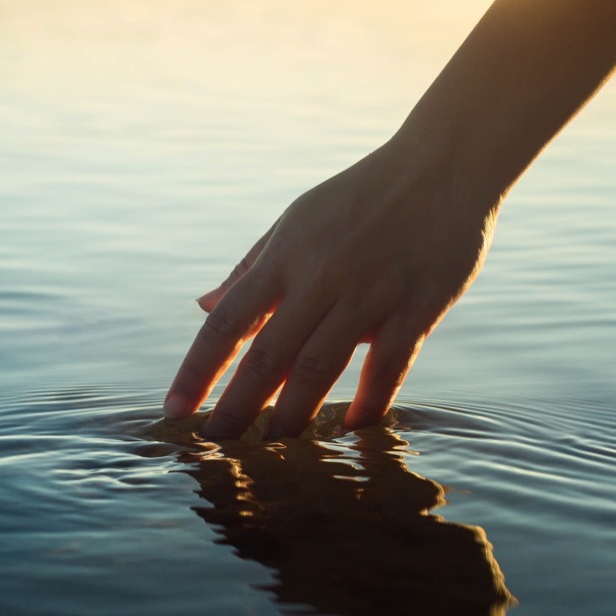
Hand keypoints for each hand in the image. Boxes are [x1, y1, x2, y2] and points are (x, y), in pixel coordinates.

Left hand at [163, 137, 499, 438]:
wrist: (442, 166)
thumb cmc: (359, 197)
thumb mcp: (295, 221)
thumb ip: (250, 268)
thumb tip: (202, 305)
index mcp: (284, 256)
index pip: (227, 322)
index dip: (196, 370)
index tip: (172, 410)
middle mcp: (320, 277)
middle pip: (268, 355)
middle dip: (236, 407)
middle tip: (214, 445)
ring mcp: (369, 294)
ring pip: (320, 367)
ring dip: (292, 414)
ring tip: (273, 448)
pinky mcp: (417, 307)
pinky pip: (389, 366)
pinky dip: (368, 402)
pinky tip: (349, 429)